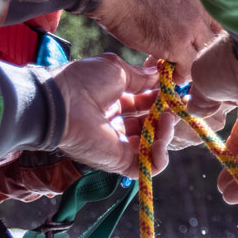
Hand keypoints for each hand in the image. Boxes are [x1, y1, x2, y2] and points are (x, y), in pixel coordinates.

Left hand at [47, 54, 176, 177]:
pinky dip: (159, 156)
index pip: (144, 104)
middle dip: (166, 116)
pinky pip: (146, 166)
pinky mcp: (119, 162)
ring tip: (167, 119)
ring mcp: (118, 144)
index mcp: (114, 101)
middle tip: (176, 107)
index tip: (174, 91)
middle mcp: (117, 123)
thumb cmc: (84, 81)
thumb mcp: (117, 70)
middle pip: (150, 126)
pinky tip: (160, 139)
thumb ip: (140, 76)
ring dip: (165, 134)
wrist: (62, 102)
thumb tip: (159, 75)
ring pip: (152, 146)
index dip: (160, 99)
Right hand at [93, 0, 221, 67]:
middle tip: (192, 58)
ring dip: (195, 63)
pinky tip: (173, 77)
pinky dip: (182, 75)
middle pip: (217, 36)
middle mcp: (201, 4)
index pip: (218, 16)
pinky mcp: (177, 42)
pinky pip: (190, 66)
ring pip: (206, 52)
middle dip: (206, 49)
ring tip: (182, 70)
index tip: (198, 41)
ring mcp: (191, 23)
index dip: (208, 31)